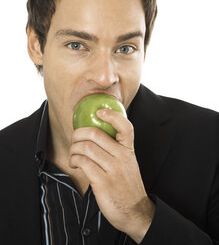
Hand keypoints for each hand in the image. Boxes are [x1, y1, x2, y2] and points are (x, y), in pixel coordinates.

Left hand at [69, 109, 154, 242]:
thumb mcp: (128, 163)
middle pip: (95, 134)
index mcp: (129, 151)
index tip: (100, 112)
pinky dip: (74, 160)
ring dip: (73, 149)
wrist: (135, 212)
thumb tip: (96, 136)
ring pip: (86, 147)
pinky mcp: (102, 182)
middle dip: (78, 133)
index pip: (125, 127)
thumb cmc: (128, 186)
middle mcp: (122, 157)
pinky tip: (75, 163)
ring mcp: (113, 169)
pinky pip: (83, 162)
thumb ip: (116, 150)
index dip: (112, 116)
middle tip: (75, 138)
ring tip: (73, 154)